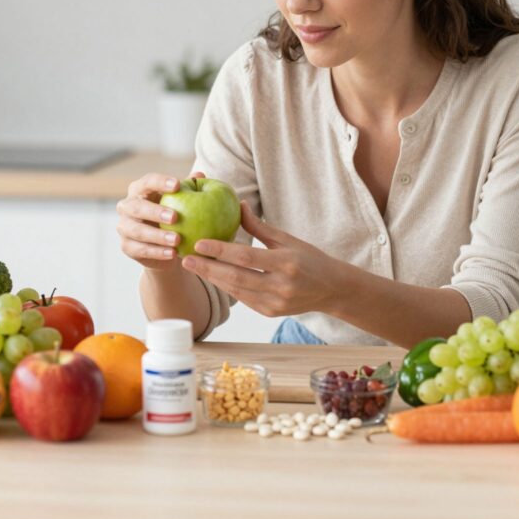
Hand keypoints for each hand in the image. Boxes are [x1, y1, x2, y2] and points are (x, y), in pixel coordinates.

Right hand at [116, 170, 205, 272]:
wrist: (166, 246)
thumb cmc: (174, 216)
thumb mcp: (182, 201)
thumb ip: (189, 188)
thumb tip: (200, 174)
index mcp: (140, 190)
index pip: (147, 181)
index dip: (161, 182)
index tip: (178, 185)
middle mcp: (127, 206)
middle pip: (137, 207)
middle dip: (155, 211)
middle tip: (175, 217)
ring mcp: (124, 227)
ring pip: (137, 230)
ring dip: (157, 235)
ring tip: (177, 240)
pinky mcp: (126, 246)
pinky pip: (140, 250)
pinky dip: (157, 252)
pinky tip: (173, 253)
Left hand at [181, 201, 338, 316]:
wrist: (332, 289)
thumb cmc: (310, 259)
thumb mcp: (288, 239)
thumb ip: (260, 227)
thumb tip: (238, 205)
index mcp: (286, 263)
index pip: (246, 257)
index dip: (220, 251)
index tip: (199, 243)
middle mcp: (281, 286)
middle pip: (236, 277)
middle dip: (208, 268)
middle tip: (185, 258)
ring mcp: (275, 303)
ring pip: (236, 291)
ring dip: (213, 278)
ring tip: (194, 267)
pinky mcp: (270, 313)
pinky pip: (243, 299)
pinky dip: (226, 287)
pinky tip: (213, 277)